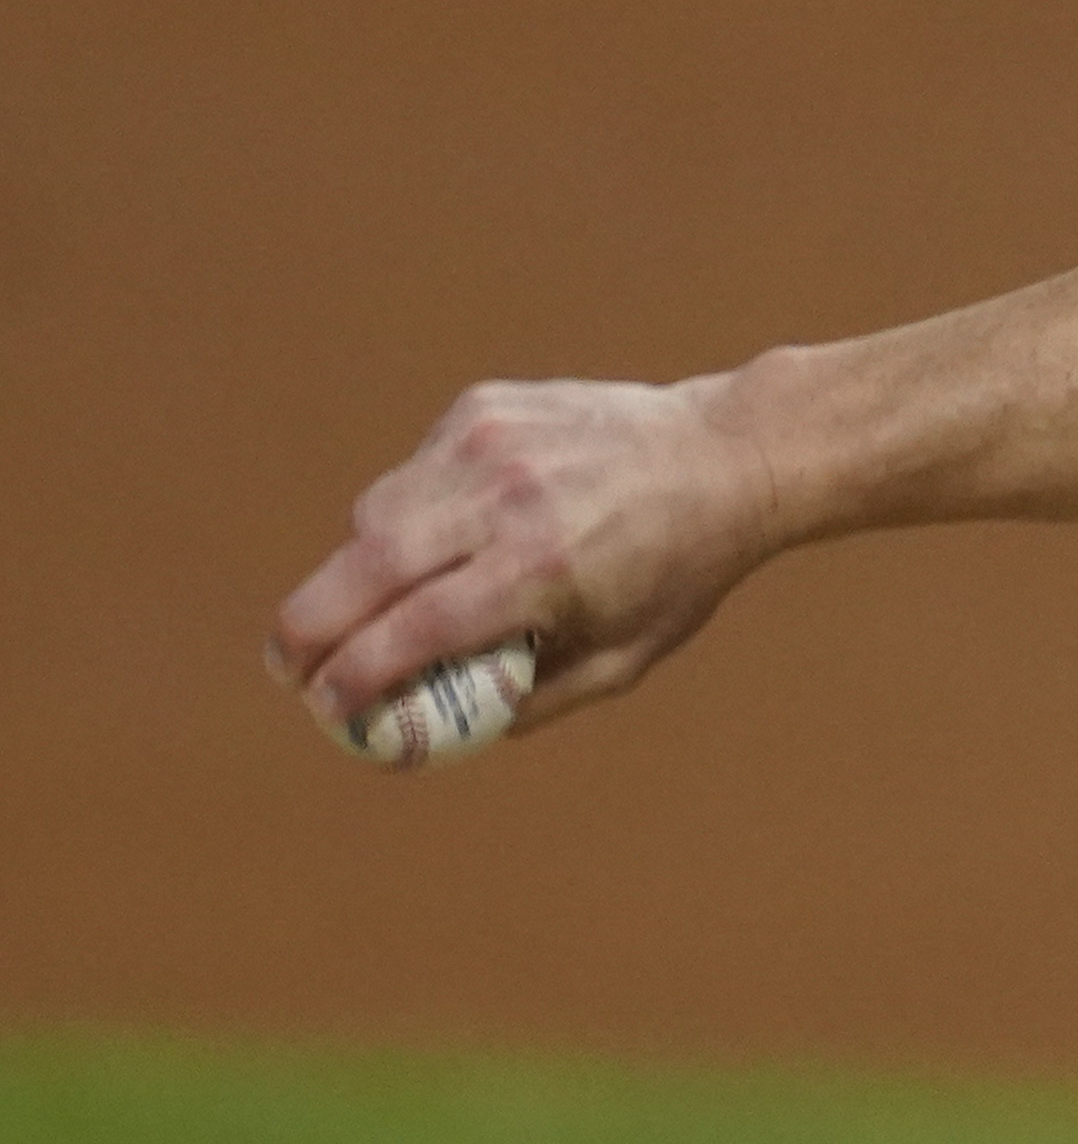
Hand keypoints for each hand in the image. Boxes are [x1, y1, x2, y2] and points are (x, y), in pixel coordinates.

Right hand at [268, 373, 786, 742]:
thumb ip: (535, 700)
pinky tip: (444, 536)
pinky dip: (406, 513)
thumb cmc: (677, 571)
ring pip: (376, 513)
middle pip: (367, 566)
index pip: (417, 630)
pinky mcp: (481, 408)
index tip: (324, 707)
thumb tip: (440, 736)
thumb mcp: (625, 658)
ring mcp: (489, 443)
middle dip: (308, 626)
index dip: (356, 675)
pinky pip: (413, 473)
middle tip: (287, 666)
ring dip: (353, 570)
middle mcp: (508, 499)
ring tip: (365, 608)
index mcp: (544, 569)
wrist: (725, 456)